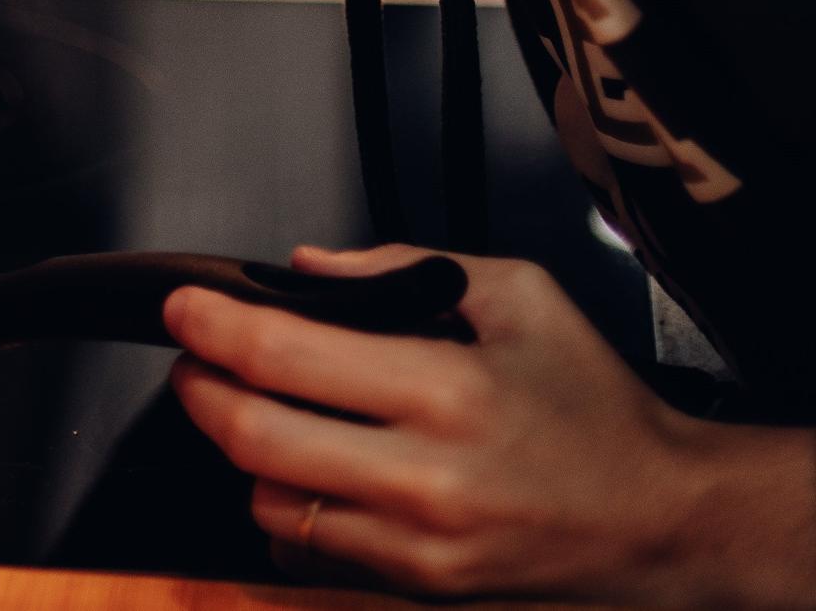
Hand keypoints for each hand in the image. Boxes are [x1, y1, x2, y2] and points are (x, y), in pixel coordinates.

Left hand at [165, 244, 815, 605]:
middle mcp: (424, 474)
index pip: (284, 355)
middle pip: (254, 436)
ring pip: (269, 497)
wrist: (663, 517)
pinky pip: (308, 544)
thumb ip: (403, 268)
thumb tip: (307, 266)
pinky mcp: (418, 584)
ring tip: (251, 405)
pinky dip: (284, 500)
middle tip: (195, 357)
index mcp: (446, 387)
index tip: (183, 306)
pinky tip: (301, 464)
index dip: (213, 326)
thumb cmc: (593, 402)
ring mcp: (417, 541)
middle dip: (200, 389)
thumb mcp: (518, 295)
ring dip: (240, 447)